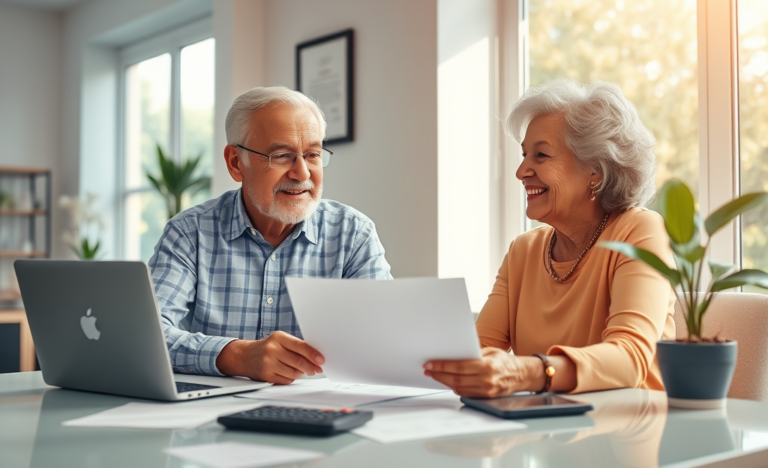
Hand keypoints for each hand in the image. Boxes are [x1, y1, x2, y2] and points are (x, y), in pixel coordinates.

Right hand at [217, 331, 324, 383]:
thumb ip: (296, 346)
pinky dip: (291, 378)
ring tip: (300, 369)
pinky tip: (289, 372)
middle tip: (317, 369)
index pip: (300, 346)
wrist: (245, 356)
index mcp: (278, 337)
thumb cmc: (268, 347)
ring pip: (294, 372)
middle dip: (311, 367)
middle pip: (298, 361)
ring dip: (301, 373)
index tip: (321, 360)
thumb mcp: (280, 340)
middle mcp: (272, 349)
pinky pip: (286, 380)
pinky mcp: (266, 375)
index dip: (313, 354)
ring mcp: (268, 363)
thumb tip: (316, 357)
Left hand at [423, 347, 538, 397]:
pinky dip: (455, 387)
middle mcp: (487, 380)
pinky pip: (465, 393)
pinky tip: (448, 382)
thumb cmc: (505, 361)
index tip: (430, 364)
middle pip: (456, 379)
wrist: (522, 375)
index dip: (442, 366)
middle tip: (428, 370)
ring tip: (435, 375)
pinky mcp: (485, 397)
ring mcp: (486, 391)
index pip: (459, 367)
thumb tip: (453, 353)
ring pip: (459, 388)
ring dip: (444, 382)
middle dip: (439, 374)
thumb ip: (473, 353)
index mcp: (487, 366)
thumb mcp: (490, 351)